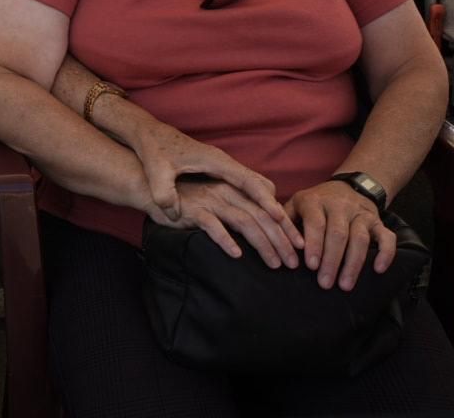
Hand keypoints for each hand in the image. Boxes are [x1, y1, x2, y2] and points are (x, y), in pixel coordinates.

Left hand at [126, 120, 291, 232]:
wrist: (150, 133)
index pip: (248, 182)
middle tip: (291, 235)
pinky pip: (246, 187)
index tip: (281, 218)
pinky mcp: (219, 171)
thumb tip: (174, 215)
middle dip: (276, 209)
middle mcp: (224, 162)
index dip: (265, 200)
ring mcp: (223, 166)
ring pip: (256, 186)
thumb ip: (164, 193)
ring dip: (269, 207)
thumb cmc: (153, 150)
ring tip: (284, 234)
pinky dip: (258, 202)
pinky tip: (263, 221)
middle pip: (260, 185)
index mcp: (215, 161)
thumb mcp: (155, 171)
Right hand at [153, 177, 302, 268]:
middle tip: (293, 264)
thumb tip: (265, 229)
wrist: (151, 188)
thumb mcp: (216, 200)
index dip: (286, 228)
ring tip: (274, 265)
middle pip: (261, 217)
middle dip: (281, 241)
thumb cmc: (187, 199)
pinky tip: (237, 255)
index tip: (301, 247)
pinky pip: (212, 226)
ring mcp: (209, 200)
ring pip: (244, 222)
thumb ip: (237, 209)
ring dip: (262, 245)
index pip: (267, 209)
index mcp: (234, 189)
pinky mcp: (192, 211)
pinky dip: (225, 240)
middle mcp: (225, 192)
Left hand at [286, 181, 395, 290]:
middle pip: (338, 234)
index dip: (314, 244)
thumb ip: (285, 221)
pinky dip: (386, 253)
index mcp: (315, 201)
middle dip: (332, 261)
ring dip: (353, 264)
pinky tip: (378, 269)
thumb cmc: (315, 203)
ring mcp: (360, 213)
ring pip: (360, 238)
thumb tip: (276, 244)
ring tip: (345, 285)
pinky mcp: (377, 221)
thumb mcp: (296, 204)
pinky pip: (387, 236)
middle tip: (325, 283)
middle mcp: (339, 205)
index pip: (316, 223)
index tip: (311, 266)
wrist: (347, 186)